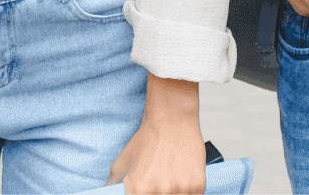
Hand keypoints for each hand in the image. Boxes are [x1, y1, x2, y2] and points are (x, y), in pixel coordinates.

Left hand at [107, 76, 204, 193]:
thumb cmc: (148, 140)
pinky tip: (183, 181)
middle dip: (158, 194)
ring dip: (174, 194)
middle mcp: (159, 192)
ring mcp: (180, 189)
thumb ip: (114, 183)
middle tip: (160, 183)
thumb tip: (111, 191)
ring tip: (171, 180)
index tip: (147, 191)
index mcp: (138, 190)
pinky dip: (189, 192)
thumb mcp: (122, 161)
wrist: (171, 120)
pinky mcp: (197, 185)